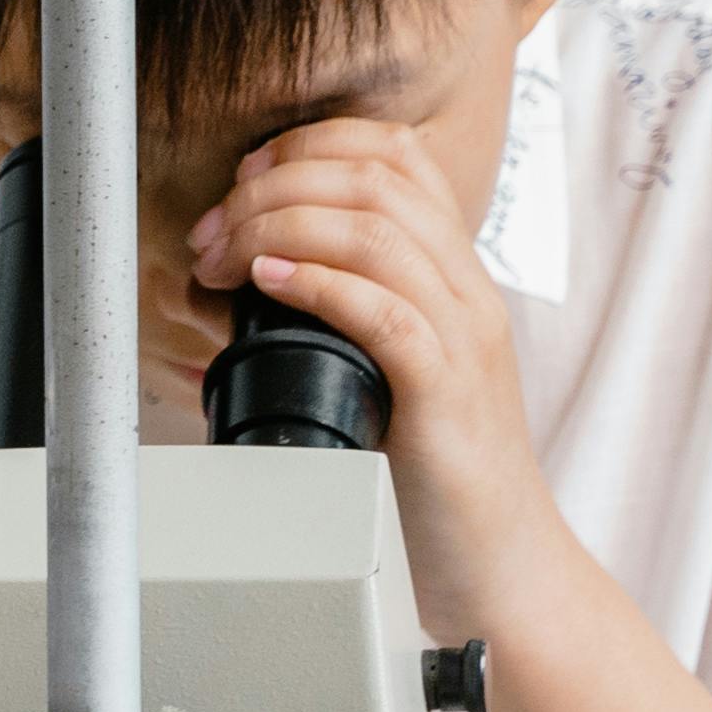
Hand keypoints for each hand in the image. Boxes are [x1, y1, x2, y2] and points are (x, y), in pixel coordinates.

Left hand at [191, 118, 571, 632]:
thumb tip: (250, 276)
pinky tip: (268, 281)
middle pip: (374, 177)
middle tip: (213, 227)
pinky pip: (386, 310)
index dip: (310, 145)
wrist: (499, 566)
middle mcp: (466, 292)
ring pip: (376, 230)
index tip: (244, 179)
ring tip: (223, 254)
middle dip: (276, 183)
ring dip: (279, 225)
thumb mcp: (391, 369)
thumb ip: (348, 313)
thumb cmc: (431, 477)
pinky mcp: (445, 393)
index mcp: (453, 275)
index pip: (395, 155)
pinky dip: (319, 282)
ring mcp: (461, 338)